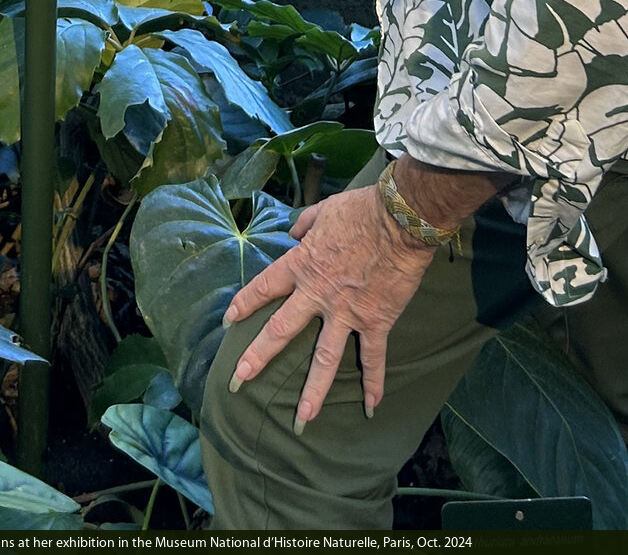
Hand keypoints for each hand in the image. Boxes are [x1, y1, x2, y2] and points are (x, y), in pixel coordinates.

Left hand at [221, 184, 432, 425]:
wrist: (399, 219)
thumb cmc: (360, 210)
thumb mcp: (323, 211)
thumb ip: (303, 225)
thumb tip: (292, 232)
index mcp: (301, 265)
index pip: (264, 288)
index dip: (244, 304)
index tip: (228, 321)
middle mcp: (318, 294)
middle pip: (282, 330)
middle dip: (258, 356)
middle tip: (238, 378)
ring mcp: (347, 312)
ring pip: (324, 358)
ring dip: (313, 390)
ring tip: (301, 418)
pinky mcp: (376, 321)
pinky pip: (373, 358)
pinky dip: (373, 383)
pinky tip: (370, 407)